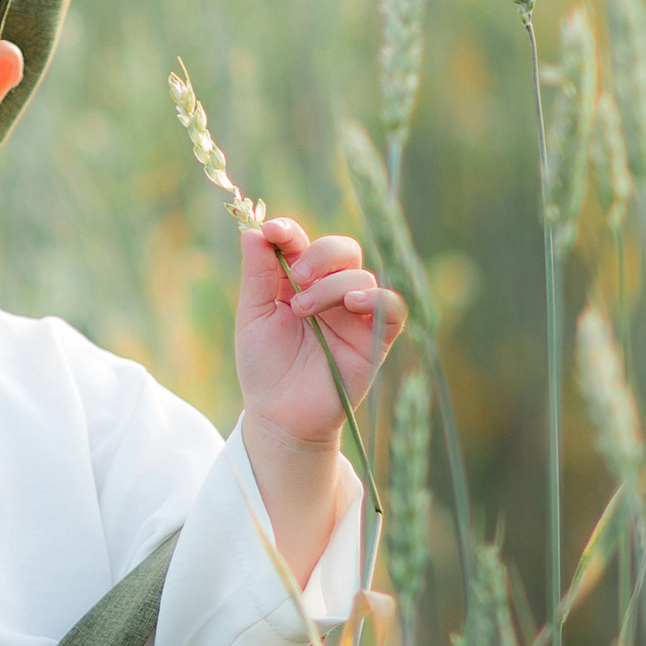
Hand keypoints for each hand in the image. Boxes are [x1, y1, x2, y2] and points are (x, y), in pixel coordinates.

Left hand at [233, 219, 398, 446]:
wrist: (280, 415)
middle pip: (342, 249)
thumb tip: (253, 231)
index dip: (289, 231)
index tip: (273, 231)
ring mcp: (354, 314)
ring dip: (332, 286)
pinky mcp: (375, 338)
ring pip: (360, 276)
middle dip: (320, 253)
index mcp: (298, 282)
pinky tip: (352, 304)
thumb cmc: (264, 366)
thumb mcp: (253, 316)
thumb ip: (257, 274)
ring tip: (303, 310)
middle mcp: (330, 292)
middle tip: (299, 275)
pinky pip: (392, 306)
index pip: (301, 243)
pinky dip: (377, 297)